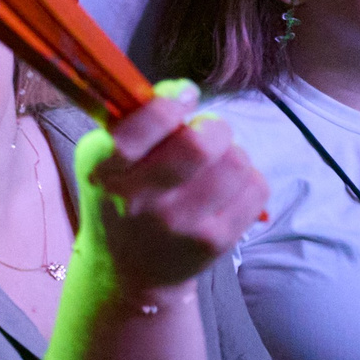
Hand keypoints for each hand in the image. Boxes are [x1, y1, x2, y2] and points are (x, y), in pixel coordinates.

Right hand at [76, 81, 268, 299]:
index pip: (138, 129)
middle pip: (198, 145)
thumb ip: (134, 122)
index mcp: (103, 170)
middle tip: (207, 131)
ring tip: (217, 161)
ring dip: (233, 151)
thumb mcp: (104, 160)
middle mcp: (139, 200)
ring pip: (236, 163)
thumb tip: (182, 90)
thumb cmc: (118, 198)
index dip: (169, 103)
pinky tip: (227, 186)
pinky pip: (255, 188)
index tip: (183, 96)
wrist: (129, 269)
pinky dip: (248, 177)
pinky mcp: (215, 241)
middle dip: (212, 126)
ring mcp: (180, 224)